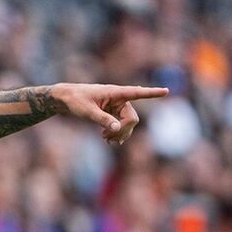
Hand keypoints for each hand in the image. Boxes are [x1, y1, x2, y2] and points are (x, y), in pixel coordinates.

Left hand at [52, 83, 167, 144]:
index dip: (152, 93)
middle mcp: (119, 98)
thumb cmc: (75, 100)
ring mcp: (116, 106)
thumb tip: (117, 129)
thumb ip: (102, 119)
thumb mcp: (87, 111)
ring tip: (107, 141)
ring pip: (128, 123)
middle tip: (109, 140)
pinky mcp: (112, 112)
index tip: (166, 91)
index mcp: (115, 93)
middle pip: (132, 118)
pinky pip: (121, 124)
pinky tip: (109, 140)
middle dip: (124, 130)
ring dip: (121, 134)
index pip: (137, 92)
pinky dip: (117, 133)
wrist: (65, 99)